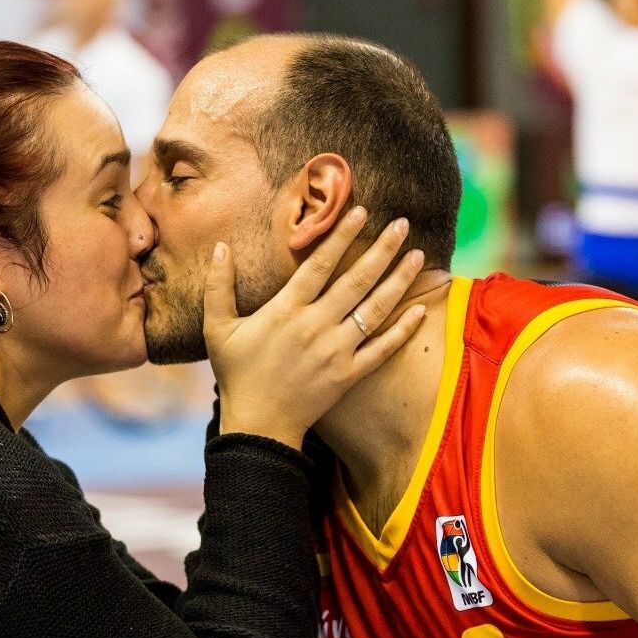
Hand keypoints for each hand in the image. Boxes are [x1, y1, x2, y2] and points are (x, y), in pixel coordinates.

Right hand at [205, 207, 427, 448]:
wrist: (258, 426)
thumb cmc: (237, 375)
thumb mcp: (217, 328)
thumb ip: (218, 286)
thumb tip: (220, 247)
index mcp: (286, 310)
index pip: (320, 264)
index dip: (342, 236)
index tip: (362, 211)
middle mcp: (315, 326)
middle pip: (356, 281)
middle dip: (381, 250)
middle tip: (402, 224)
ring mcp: (336, 352)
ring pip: (374, 310)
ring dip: (398, 281)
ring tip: (418, 256)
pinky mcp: (349, 376)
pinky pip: (382, 350)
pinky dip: (402, 331)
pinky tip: (419, 311)